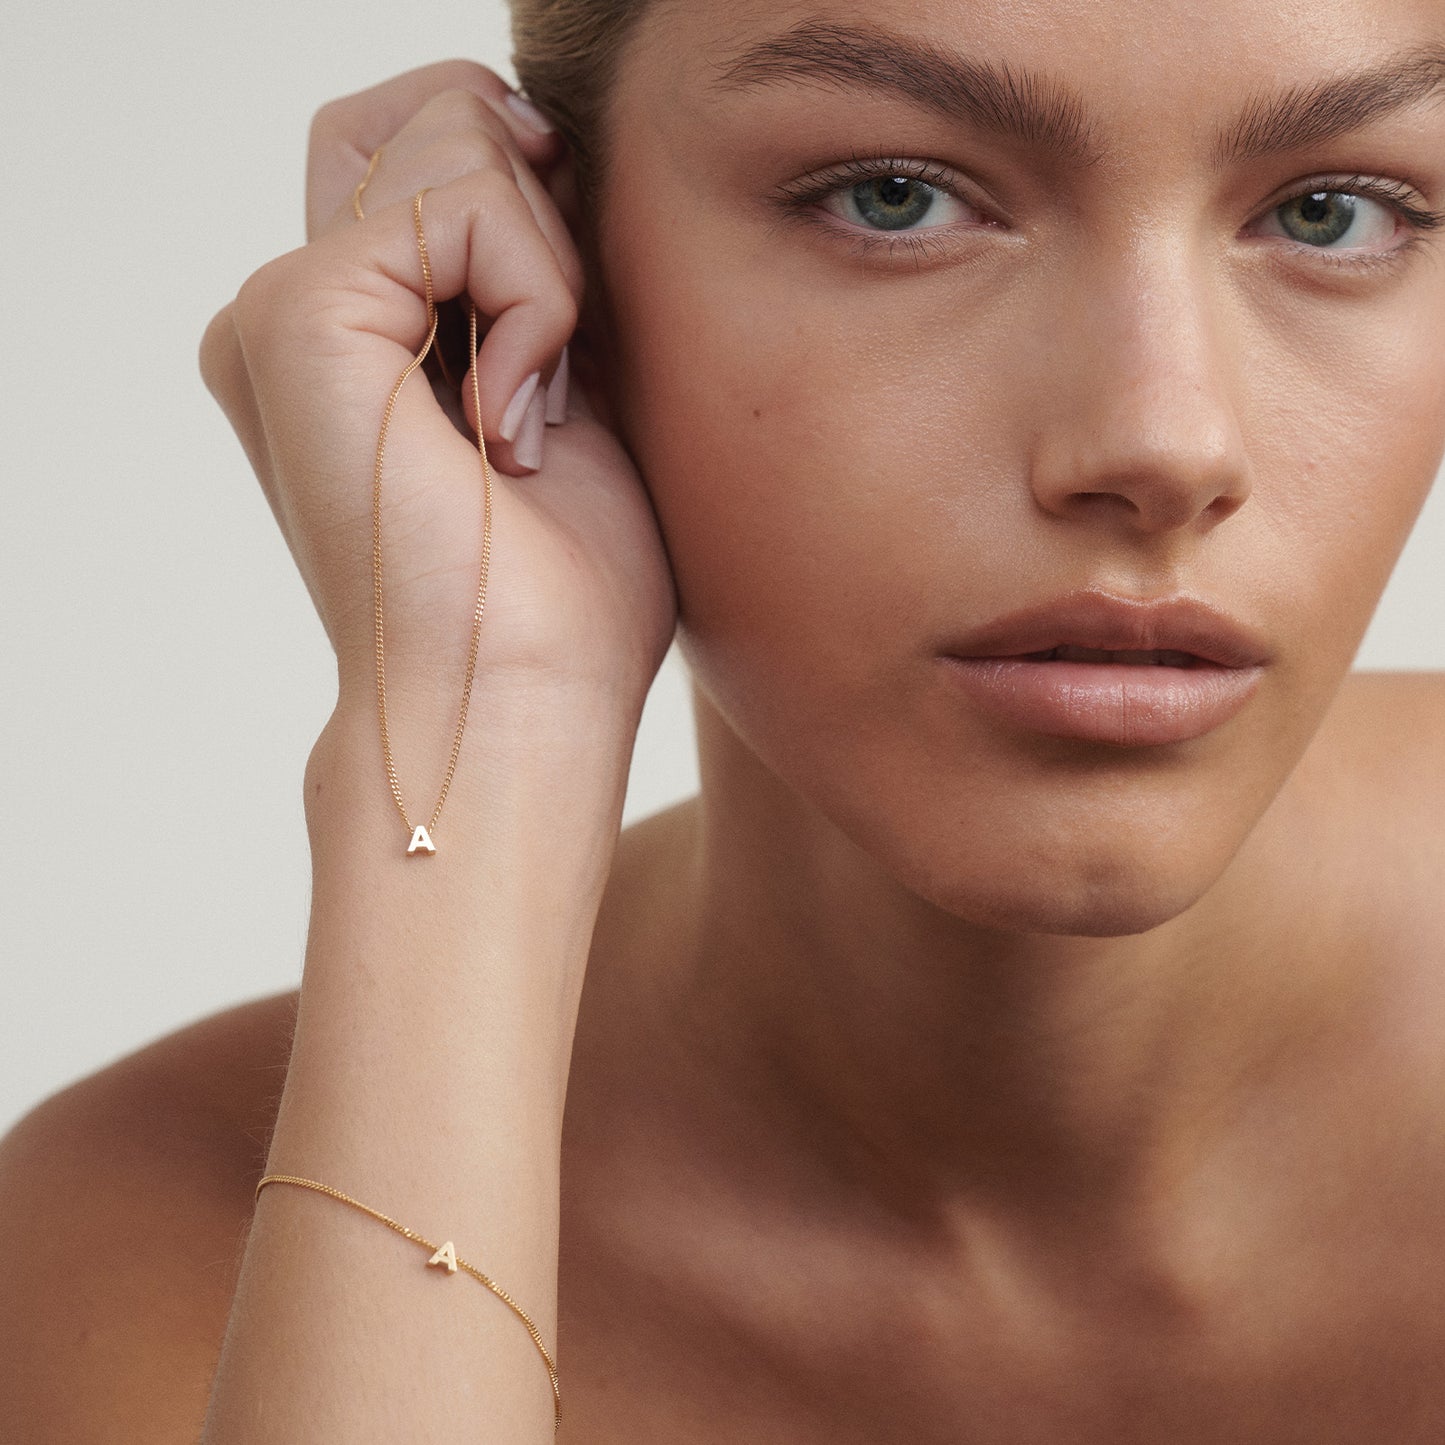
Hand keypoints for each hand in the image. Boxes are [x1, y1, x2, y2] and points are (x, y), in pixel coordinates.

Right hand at [200, 61, 676, 716]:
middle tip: (557, 368)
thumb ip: (526, 273)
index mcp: (348, 339)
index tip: (574, 335)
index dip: (535, 208)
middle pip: (430, 118)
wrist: (521, 700)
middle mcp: (297, 315)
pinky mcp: (298, 314)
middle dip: (540, 211)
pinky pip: (462, 205)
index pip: (434, 161)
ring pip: (455, 139)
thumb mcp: (567, 394)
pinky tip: (521, 423)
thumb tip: (540, 151)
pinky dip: (539, 299)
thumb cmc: (561, 594)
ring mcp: (283, 310)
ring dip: (550, 272)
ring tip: (534, 418)